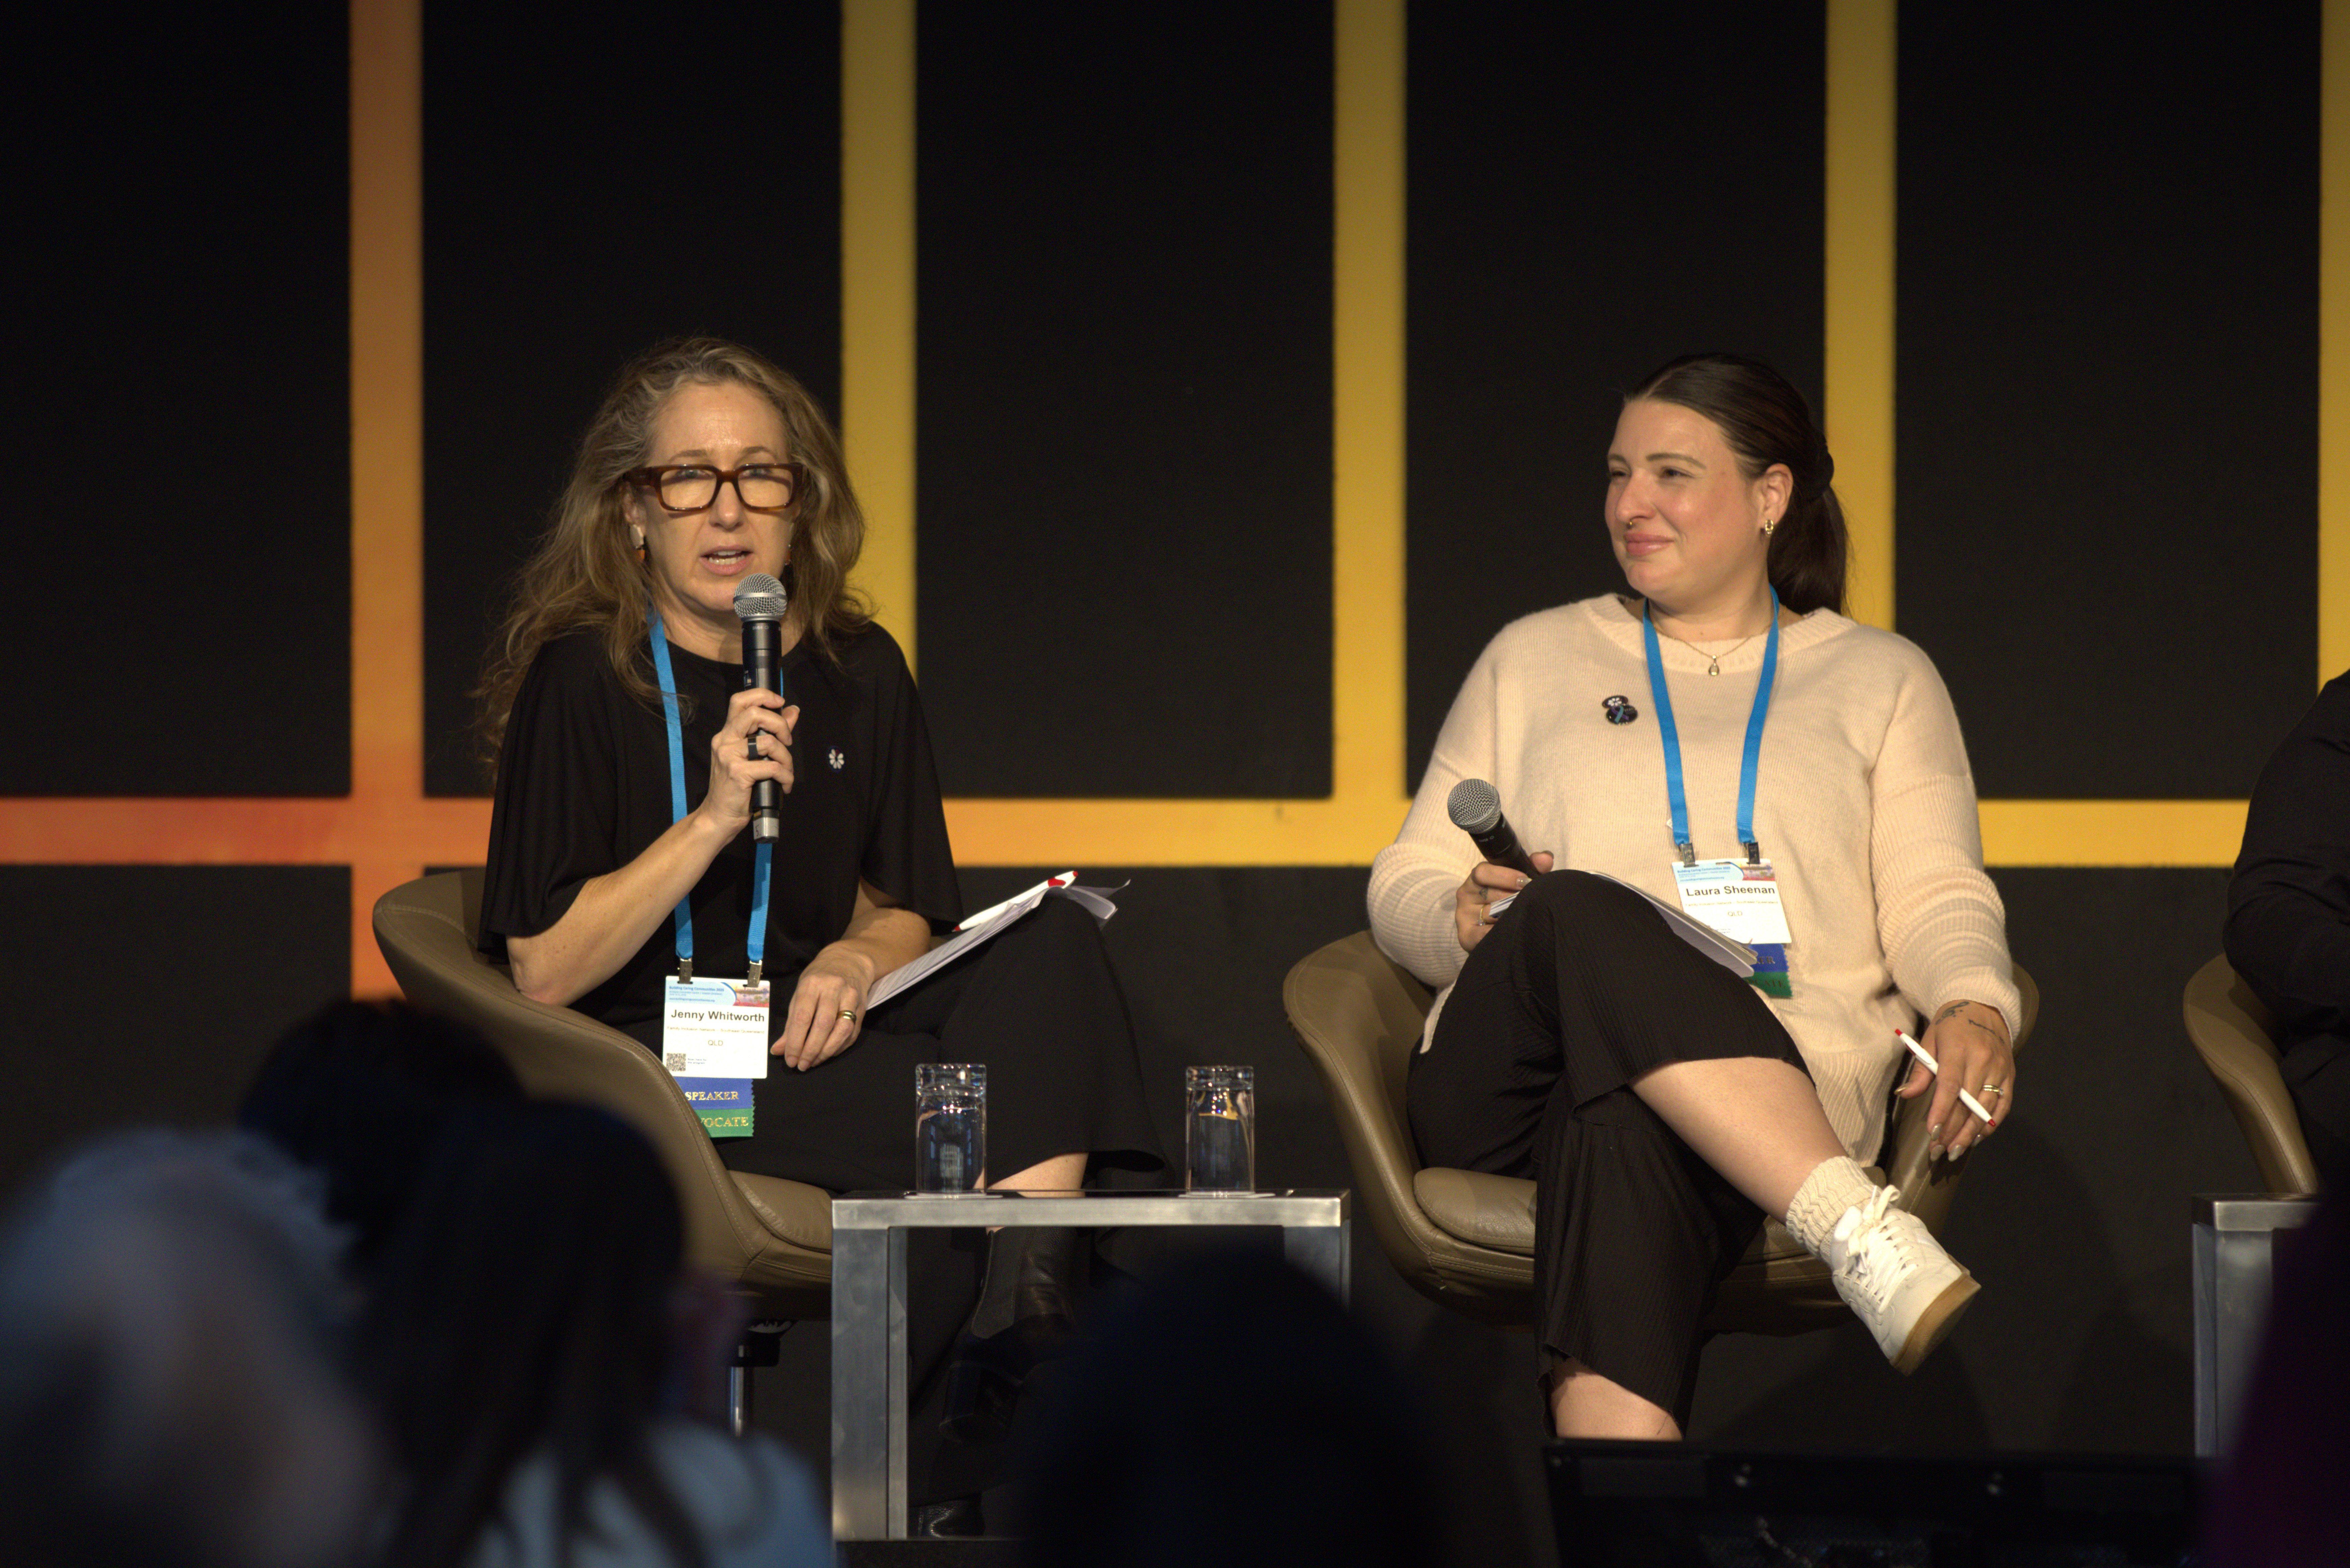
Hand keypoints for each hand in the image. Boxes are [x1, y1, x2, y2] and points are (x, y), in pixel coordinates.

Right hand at [696, 687, 797, 834]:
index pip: (740, 700)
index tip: (780, 703)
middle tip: (787, 741)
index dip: (762, 696)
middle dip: (780, 724)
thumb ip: (772, 731)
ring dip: (787, 758)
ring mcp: (729, 756)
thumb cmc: (737, 787)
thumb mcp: (752, 756)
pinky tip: (784, 784)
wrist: (719, 816)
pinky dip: (785, 776)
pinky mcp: (737, 773)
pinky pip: (772, 767)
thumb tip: (792, 711)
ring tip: (786, 771)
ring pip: (768, 742)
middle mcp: (724, 740)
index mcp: (727, 733)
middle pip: (754, 713)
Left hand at [773, 942, 873, 1070]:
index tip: (789, 1059)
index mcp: (812, 984)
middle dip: (811, 1050)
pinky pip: (852, 1033)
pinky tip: (828, 1054)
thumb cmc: (818, 978)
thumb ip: (790, 1023)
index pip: (802, 1017)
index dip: (795, 1042)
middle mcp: (833, 989)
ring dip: (826, 1051)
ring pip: (841, 1030)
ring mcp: (850, 997)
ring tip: (814, 1062)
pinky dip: (839, 1047)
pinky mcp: (862, 1007)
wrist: (849, 961)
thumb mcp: (800, 994)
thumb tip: (778, 1050)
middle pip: (823, 1025)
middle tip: (801, 1065)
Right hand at [1454, 851, 1554, 952]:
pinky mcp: (1466, 935)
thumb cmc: (1509, 900)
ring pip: (1490, 914)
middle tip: (1529, 901)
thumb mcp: (1522, 881)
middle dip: (1512, 898)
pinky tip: (1512, 931)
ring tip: (1522, 916)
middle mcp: (1466, 893)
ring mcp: (1464, 915)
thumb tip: (1545, 858)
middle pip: (1489, 893)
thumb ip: (1534, 867)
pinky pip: (1483, 934)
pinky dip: (1498, 932)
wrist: (1501, 930)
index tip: (1524, 882)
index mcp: (1477, 878)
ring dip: (1509, 915)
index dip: (1505, 876)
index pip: (1483, 871)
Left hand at [1896, 998, 2014, 1160]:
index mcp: (1958, 1050)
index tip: (1932, 1132)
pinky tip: (1976, 1138)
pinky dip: (1990, 1125)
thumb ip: (1921, 1070)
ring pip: (1986, 1109)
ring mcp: (2000, 1070)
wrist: (1982, 1008)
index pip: (1950, 1086)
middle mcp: (1983, 1061)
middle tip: (1938, 1151)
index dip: (1941, 1111)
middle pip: (1968, 1103)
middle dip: (1953, 1130)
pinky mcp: (2010, 1076)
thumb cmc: (1950, 1025)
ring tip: (1954, 1151)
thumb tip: (1904, 1094)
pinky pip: (2003, 1106)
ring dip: (1970, 1133)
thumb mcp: (1929, 1039)